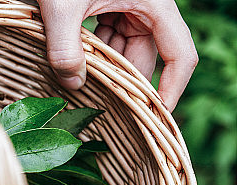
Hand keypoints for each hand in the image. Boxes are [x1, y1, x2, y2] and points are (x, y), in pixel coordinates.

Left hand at [38, 0, 197, 109]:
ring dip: (103, 70)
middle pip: (145, 57)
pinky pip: (106, 38)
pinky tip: (73, 68)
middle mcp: (146, 8)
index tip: (157, 117)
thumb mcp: (61, 7)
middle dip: (123, 83)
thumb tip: (74, 85)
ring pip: (123, 50)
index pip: (180, 54)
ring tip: (82, 88)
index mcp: (153, 5)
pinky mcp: (107, 6)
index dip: (172, 88)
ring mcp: (127, 7)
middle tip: (103, 110)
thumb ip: (64, 48)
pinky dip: (92, 55)